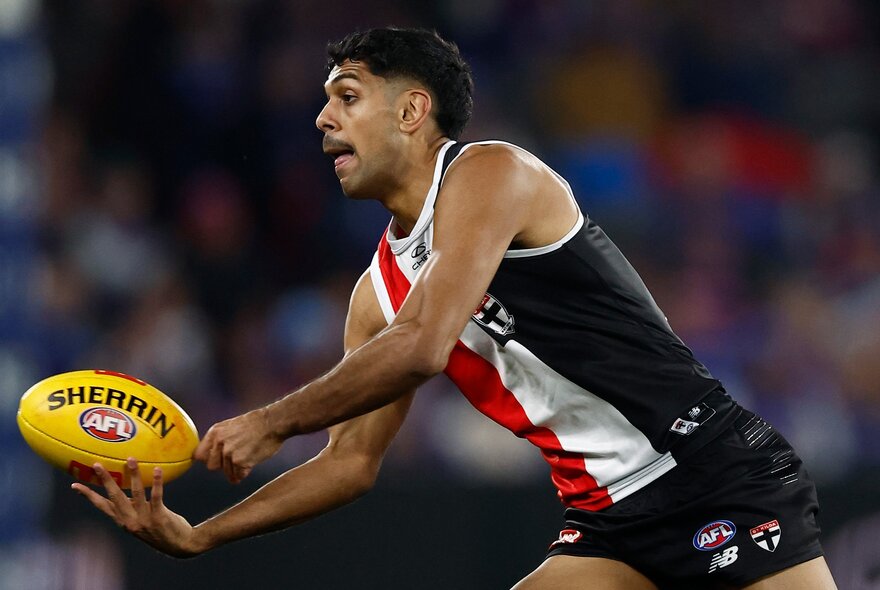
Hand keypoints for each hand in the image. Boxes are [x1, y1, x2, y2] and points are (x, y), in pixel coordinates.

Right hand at [72, 458, 203, 557]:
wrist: (180, 546)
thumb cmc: (160, 530)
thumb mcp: (140, 521)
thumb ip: (132, 507)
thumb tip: (127, 485)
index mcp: (123, 521)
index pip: (102, 506)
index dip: (88, 496)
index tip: (75, 485)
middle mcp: (130, 521)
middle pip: (114, 497)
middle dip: (105, 480)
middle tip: (96, 464)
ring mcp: (144, 519)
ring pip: (136, 493)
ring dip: (133, 474)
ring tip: (131, 459)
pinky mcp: (159, 517)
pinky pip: (157, 496)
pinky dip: (156, 482)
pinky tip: (157, 469)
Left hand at [193, 407, 282, 482]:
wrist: (273, 422)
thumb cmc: (256, 424)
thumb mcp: (230, 426)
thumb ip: (219, 440)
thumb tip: (210, 456)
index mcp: (215, 432)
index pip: (198, 455)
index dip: (207, 459)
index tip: (215, 461)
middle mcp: (219, 442)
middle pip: (211, 466)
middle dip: (222, 466)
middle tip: (234, 460)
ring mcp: (229, 453)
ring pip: (226, 473)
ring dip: (236, 470)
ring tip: (247, 459)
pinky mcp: (240, 462)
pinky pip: (238, 476)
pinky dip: (245, 473)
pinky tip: (251, 463)